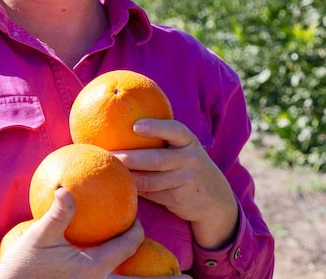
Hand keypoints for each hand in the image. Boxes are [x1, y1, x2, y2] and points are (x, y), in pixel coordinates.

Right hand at [0, 188, 144, 278]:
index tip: (132, 210)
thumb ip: (58, 213)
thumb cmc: (25, 265)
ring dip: (110, 243)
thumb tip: (66, 188)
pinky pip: (97, 266)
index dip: (136, 228)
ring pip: (110, 261)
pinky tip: (83, 238)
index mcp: (95, 266)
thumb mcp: (41, 235)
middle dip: (124, 234)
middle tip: (120, 213)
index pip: (129, 246)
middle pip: (123, 254)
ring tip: (104, 223)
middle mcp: (96, 278)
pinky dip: (97, 251)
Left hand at [112, 119, 238, 249]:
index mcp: (189, 142)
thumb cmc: (186, 165)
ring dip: (129, 177)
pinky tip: (121, 185)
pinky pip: (152, 194)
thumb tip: (119, 126)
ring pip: (151, 180)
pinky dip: (136, 190)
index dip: (156, 127)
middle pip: (157, 159)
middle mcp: (190, 160)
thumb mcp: (183, 149)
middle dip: (131, 158)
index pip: (175, 130)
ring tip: (109, 171)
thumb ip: (162, 139)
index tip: (136, 126)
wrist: (216, 199)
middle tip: (109, 154)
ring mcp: (186, 180)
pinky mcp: (179, 199)